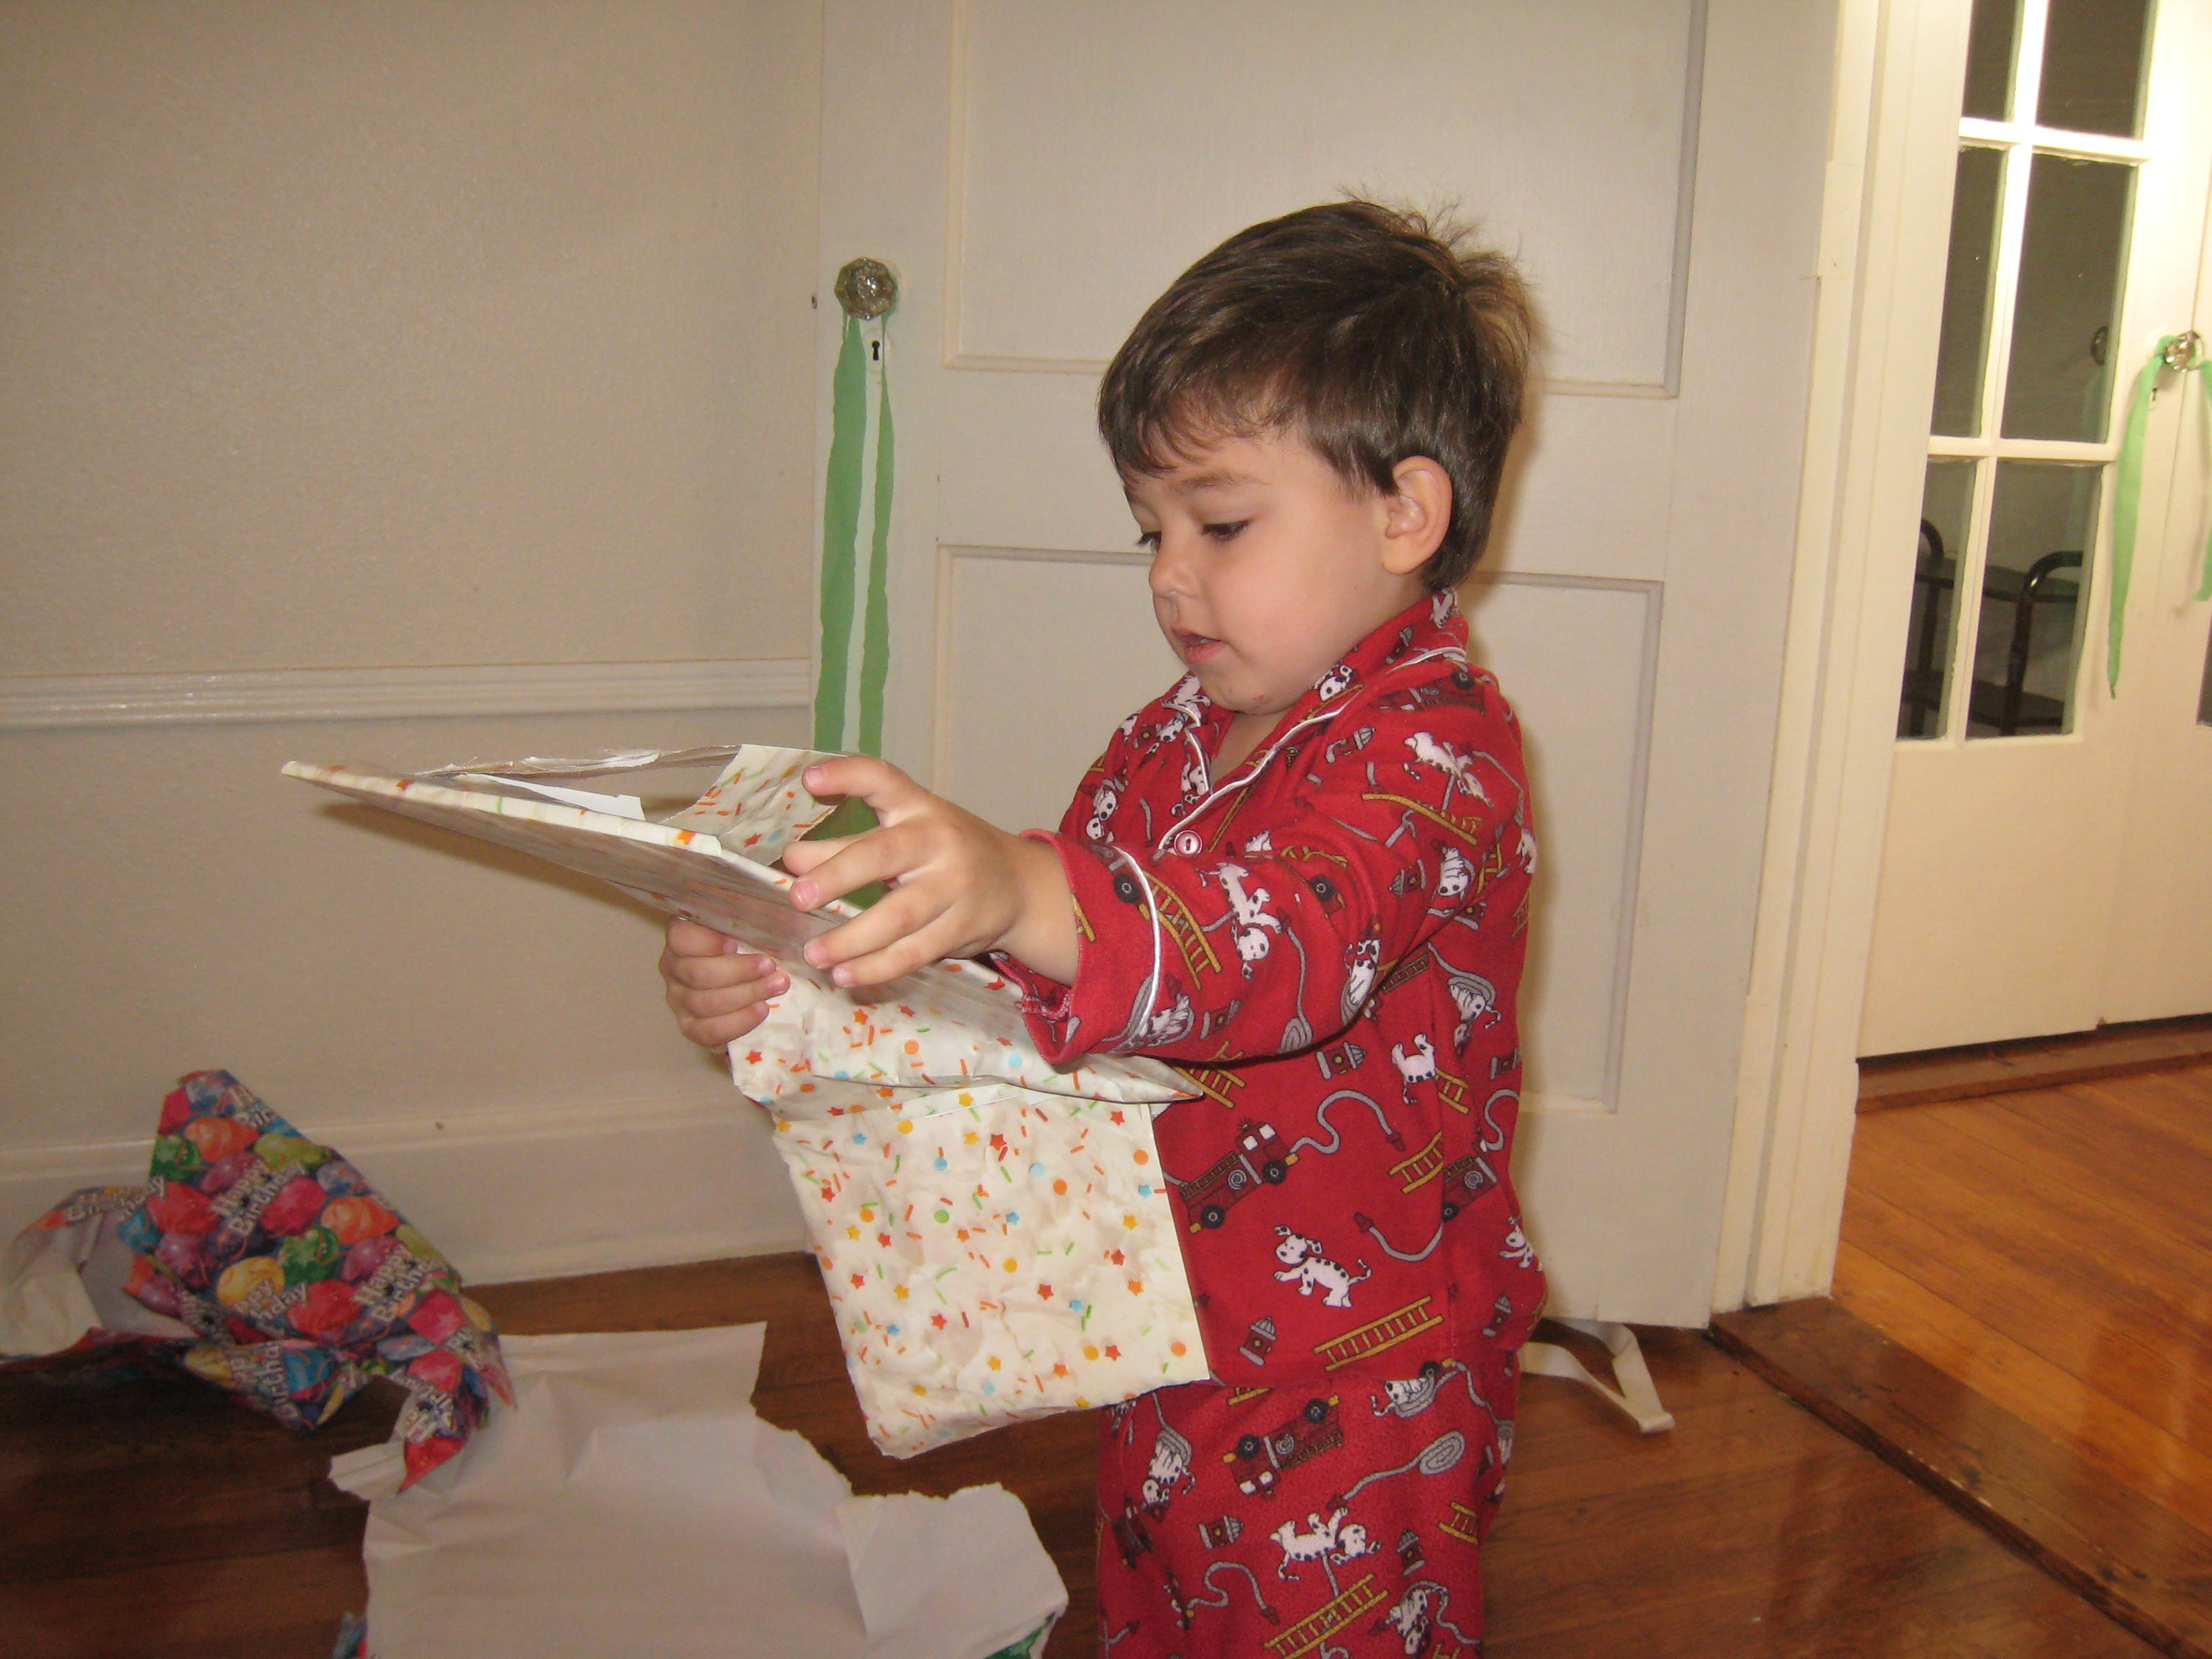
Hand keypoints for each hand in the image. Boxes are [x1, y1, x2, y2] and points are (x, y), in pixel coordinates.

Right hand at [659, 916, 789, 1048]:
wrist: (750, 987)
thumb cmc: (750, 947)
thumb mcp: (749, 927)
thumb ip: (752, 917)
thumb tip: (783, 901)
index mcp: (682, 937)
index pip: (680, 936)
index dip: (705, 941)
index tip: (735, 942)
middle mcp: (673, 967)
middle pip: (697, 973)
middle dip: (739, 971)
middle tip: (770, 966)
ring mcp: (678, 1000)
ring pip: (705, 1003)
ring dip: (746, 994)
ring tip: (777, 986)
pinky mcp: (690, 1027)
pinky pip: (708, 1031)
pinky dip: (738, 1022)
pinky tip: (761, 1009)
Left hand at [782, 756, 1075, 987]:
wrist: (1021, 886)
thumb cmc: (946, 853)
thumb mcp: (903, 836)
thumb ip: (845, 846)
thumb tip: (792, 860)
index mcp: (918, 808)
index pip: (883, 780)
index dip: (847, 776)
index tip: (810, 781)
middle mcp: (937, 840)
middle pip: (885, 854)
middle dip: (839, 874)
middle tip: (799, 897)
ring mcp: (954, 886)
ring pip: (899, 915)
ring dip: (853, 939)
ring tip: (813, 953)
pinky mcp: (962, 927)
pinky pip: (914, 952)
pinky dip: (877, 967)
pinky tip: (845, 975)